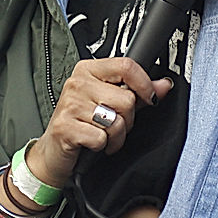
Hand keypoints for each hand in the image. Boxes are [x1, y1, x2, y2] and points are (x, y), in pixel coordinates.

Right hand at [24, 57, 173, 187]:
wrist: (54, 151)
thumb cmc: (83, 124)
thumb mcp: (111, 104)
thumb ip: (138, 93)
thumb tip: (164, 84)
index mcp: (89, 69)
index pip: (126, 66)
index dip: (145, 84)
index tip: (150, 98)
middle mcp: (78, 82)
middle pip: (126, 99)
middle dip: (127, 119)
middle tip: (114, 124)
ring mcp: (70, 104)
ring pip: (116, 120)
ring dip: (116, 136)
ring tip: (104, 135)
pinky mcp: (65, 127)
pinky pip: (101, 138)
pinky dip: (102, 146)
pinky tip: (92, 144)